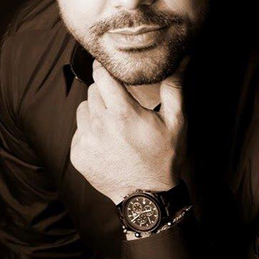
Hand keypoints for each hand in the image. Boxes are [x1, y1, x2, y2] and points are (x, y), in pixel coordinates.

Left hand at [70, 57, 189, 204]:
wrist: (147, 198)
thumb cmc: (163, 158)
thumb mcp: (176, 122)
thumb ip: (174, 88)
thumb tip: (181, 61)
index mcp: (122, 113)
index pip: (101, 75)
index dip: (104, 67)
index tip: (108, 66)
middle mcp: (99, 125)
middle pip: (92, 91)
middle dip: (105, 92)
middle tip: (121, 104)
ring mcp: (86, 141)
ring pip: (83, 109)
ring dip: (95, 110)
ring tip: (114, 124)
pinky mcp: (77, 155)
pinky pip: (79, 130)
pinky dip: (89, 130)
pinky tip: (106, 141)